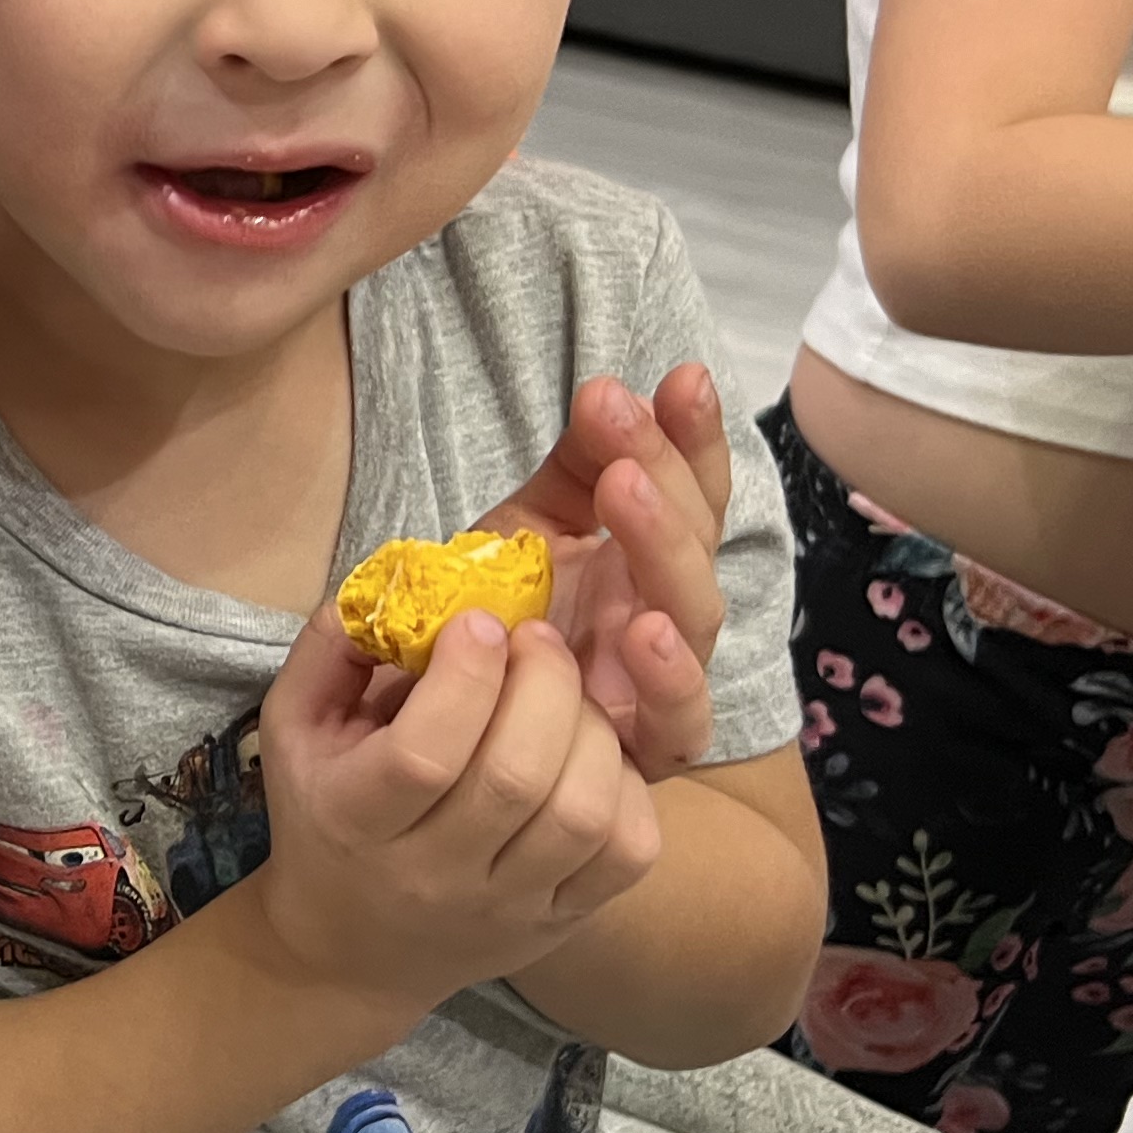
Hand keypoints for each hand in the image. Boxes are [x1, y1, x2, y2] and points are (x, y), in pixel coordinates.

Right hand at [254, 610, 663, 1009]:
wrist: (351, 952)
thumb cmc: (325, 814)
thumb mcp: (295, 728)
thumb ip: (331, 647)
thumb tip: (397, 582)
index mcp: (355, 820)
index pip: (425, 754)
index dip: (465, 677)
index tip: (480, 622)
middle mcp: (433, 874)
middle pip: (515, 776)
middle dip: (543, 683)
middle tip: (537, 638)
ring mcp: (507, 906)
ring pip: (581, 814)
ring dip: (590, 729)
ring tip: (569, 692)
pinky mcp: (561, 921)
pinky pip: (627, 854)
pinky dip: (627, 790)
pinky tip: (595, 755)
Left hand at [476, 363, 732, 783]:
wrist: (438, 724)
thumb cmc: (494, 624)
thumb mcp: (524, 533)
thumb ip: (573, 470)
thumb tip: (609, 391)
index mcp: (647, 560)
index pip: (693, 490)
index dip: (694, 438)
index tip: (682, 380)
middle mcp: (667, 616)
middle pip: (695, 542)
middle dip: (665, 474)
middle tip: (618, 424)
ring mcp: (660, 684)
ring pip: (694, 616)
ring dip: (663, 547)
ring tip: (629, 490)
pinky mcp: (642, 752)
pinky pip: (678, 721)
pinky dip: (672, 678)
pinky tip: (648, 629)